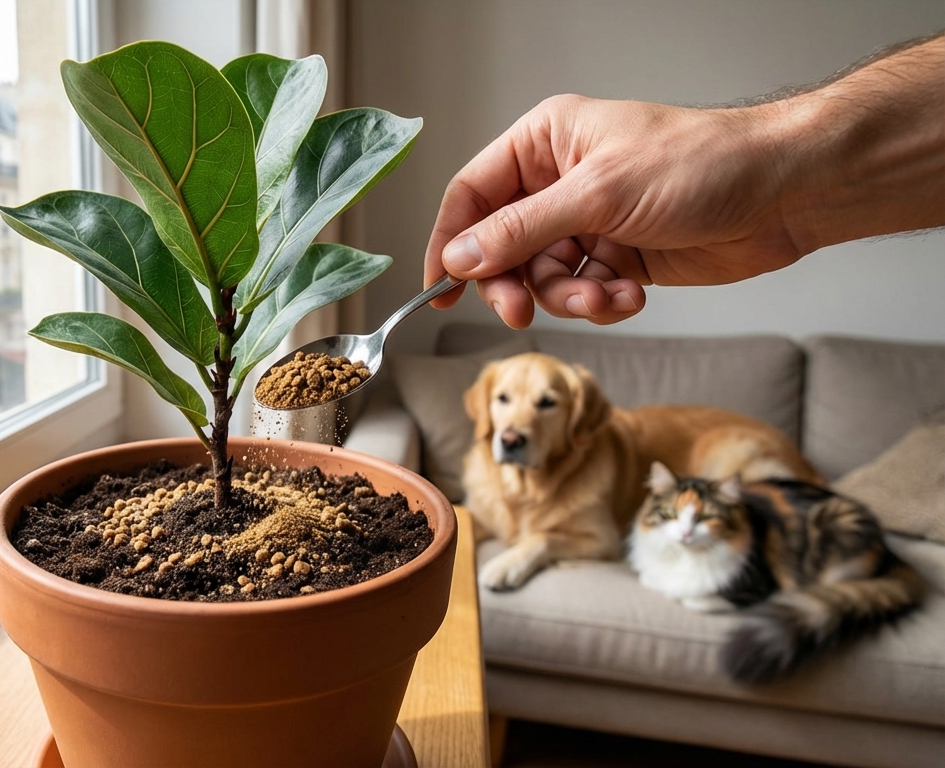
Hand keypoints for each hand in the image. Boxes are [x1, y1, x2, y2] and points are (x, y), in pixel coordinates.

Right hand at [424, 95, 808, 327]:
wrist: (784, 193)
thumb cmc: (702, 164)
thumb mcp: (598, 194)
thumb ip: (520, 230)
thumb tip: (459, 257)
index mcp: (544, 143)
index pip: (471, 196)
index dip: (449, 243)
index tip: (439, 288)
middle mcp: (559, 182)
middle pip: (499, 247)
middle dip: (513, 283)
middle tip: (521, 310)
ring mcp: (589, 222)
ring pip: (542, 279)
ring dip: (568, 298)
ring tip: (605, 297)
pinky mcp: (618, 258)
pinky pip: (583, 293)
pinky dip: (602, 303)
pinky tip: (633, 295)